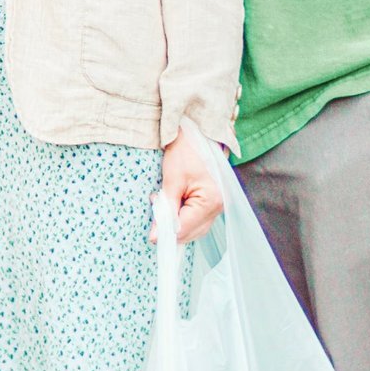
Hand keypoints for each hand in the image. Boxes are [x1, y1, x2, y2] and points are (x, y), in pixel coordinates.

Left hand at [151, 128, 223, 245]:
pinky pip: (198, 219)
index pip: (185, 228)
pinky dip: (184, 217)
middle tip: (155, 213)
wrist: (197, 133)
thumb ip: (165, 210)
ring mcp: (218, 205)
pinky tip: (173, 204)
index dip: (167, 233)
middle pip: (192, 232)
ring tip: (163, 204)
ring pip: (195, 228)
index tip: (151, 236)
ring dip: (177, 223)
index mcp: (211, 201)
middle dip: (171, 228)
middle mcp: (219, 207)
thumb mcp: (172, 180)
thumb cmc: (185, 152)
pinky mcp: (213, 202)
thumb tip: (156, 237)